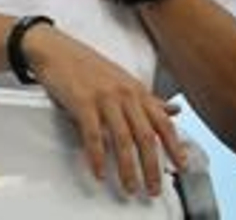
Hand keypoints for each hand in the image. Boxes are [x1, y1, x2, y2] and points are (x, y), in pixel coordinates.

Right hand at [23, 24, 187, 197]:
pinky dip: (97, 157)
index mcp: (137, 90)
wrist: (54, 48)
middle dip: (152, 167)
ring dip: (128, 168)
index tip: (182, 167)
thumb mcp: (123, 79)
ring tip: (130, 186)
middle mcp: (124, 94)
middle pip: (146, 137)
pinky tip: (99, 171)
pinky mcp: (82, 102)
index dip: (176, 147)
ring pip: (123, 140)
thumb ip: (148, 98)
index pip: (164, 122)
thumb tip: (174, 110)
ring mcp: (104, 98)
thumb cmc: (86, 65)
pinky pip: (93, 135)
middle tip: (153, 188)